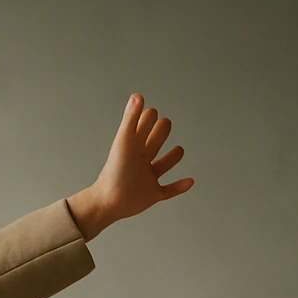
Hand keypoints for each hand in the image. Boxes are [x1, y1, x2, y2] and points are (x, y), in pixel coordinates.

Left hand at [67, 94, 192, 240]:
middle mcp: (140, 159)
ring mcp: (147, 177)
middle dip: (161, 133)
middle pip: (157, 139)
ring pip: (164, 163)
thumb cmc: (115, 170)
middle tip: (162, 130)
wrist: (108, 201)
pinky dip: (180, 186)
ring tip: (178, 151)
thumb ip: (131, 119)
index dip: (150, 117)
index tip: (149, 116)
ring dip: (172, 157)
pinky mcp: (152, 194)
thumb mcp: (125, 141)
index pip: (146, 123)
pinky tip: (189, 181)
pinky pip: (169, 190)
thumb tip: (138, 95)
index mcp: (134, 144)